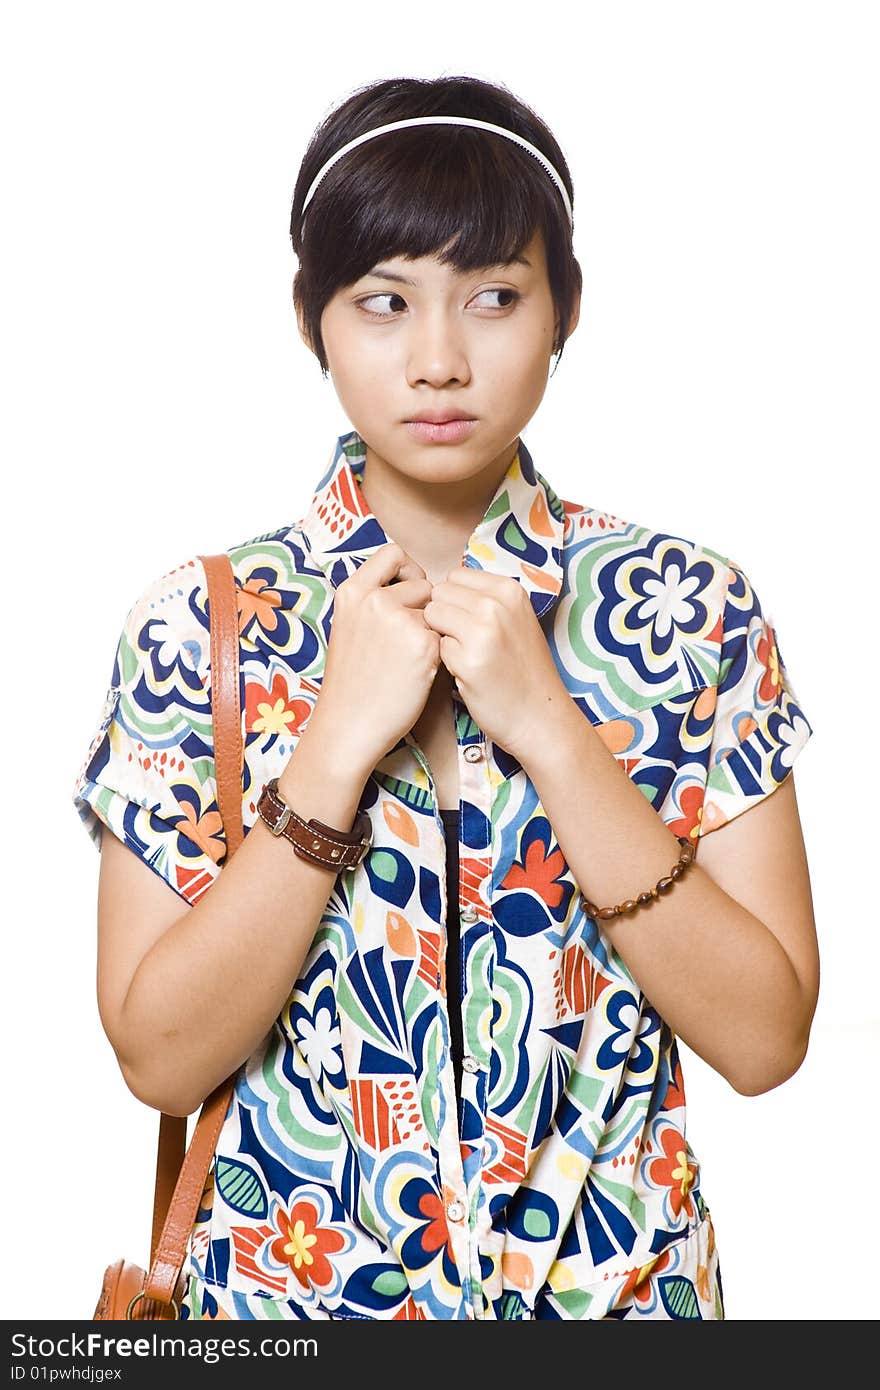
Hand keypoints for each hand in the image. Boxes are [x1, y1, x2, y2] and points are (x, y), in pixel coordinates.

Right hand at [308, 542, 438, 772]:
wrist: (350, 724)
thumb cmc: (353, 681)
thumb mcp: (349, 626)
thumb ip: (373, 601)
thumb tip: (413, 583)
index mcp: (352, 591)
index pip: (392, 553)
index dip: (408, 569)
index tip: (410, 591)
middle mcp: (373, 599)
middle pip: (423, 583)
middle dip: (425, 608)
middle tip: (409, 640)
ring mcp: (398, 619)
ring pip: (438, 611)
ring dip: (433, 630)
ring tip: (410, 659)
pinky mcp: (423, 643)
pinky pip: (445, 635)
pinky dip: (439, 652)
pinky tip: (418, 672)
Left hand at [423, 566, 568, 759]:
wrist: (539, 716)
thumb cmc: (523, 668)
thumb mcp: (517, 619)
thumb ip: (486, 598)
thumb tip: (447, 584)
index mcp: (510, 590)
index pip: (455, 576)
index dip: (455, 599)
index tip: (470, 621)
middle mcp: (496, 605)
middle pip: (439, 594)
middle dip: (445, 616)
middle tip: (466, 641)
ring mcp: (482, 632)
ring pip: (432, 617)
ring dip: (442, 636)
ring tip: (466, 655)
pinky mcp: (467, 661)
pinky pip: (435, 647)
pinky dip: (445, 660)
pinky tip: (467, 673)